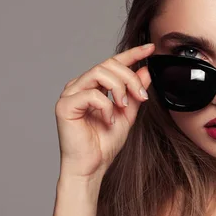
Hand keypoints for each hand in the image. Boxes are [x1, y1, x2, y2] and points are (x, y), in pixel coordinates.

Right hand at [54, 43, 154, 179]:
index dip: (132, 54)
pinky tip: (108, 121)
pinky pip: (91, 94)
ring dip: (119, 88)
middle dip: (130, 78)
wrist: (91, 167)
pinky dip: (106, 106)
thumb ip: (135, 92)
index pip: (113, 63)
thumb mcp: (128, 114)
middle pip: (108, 65)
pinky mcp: (65, 105)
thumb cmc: (104, 143)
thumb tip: (146, 71)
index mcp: (93, 86)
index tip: (150, 48)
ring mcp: (70, 94)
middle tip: (142, 96)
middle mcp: (80, 86)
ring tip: (125, 107)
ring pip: (99, 73)